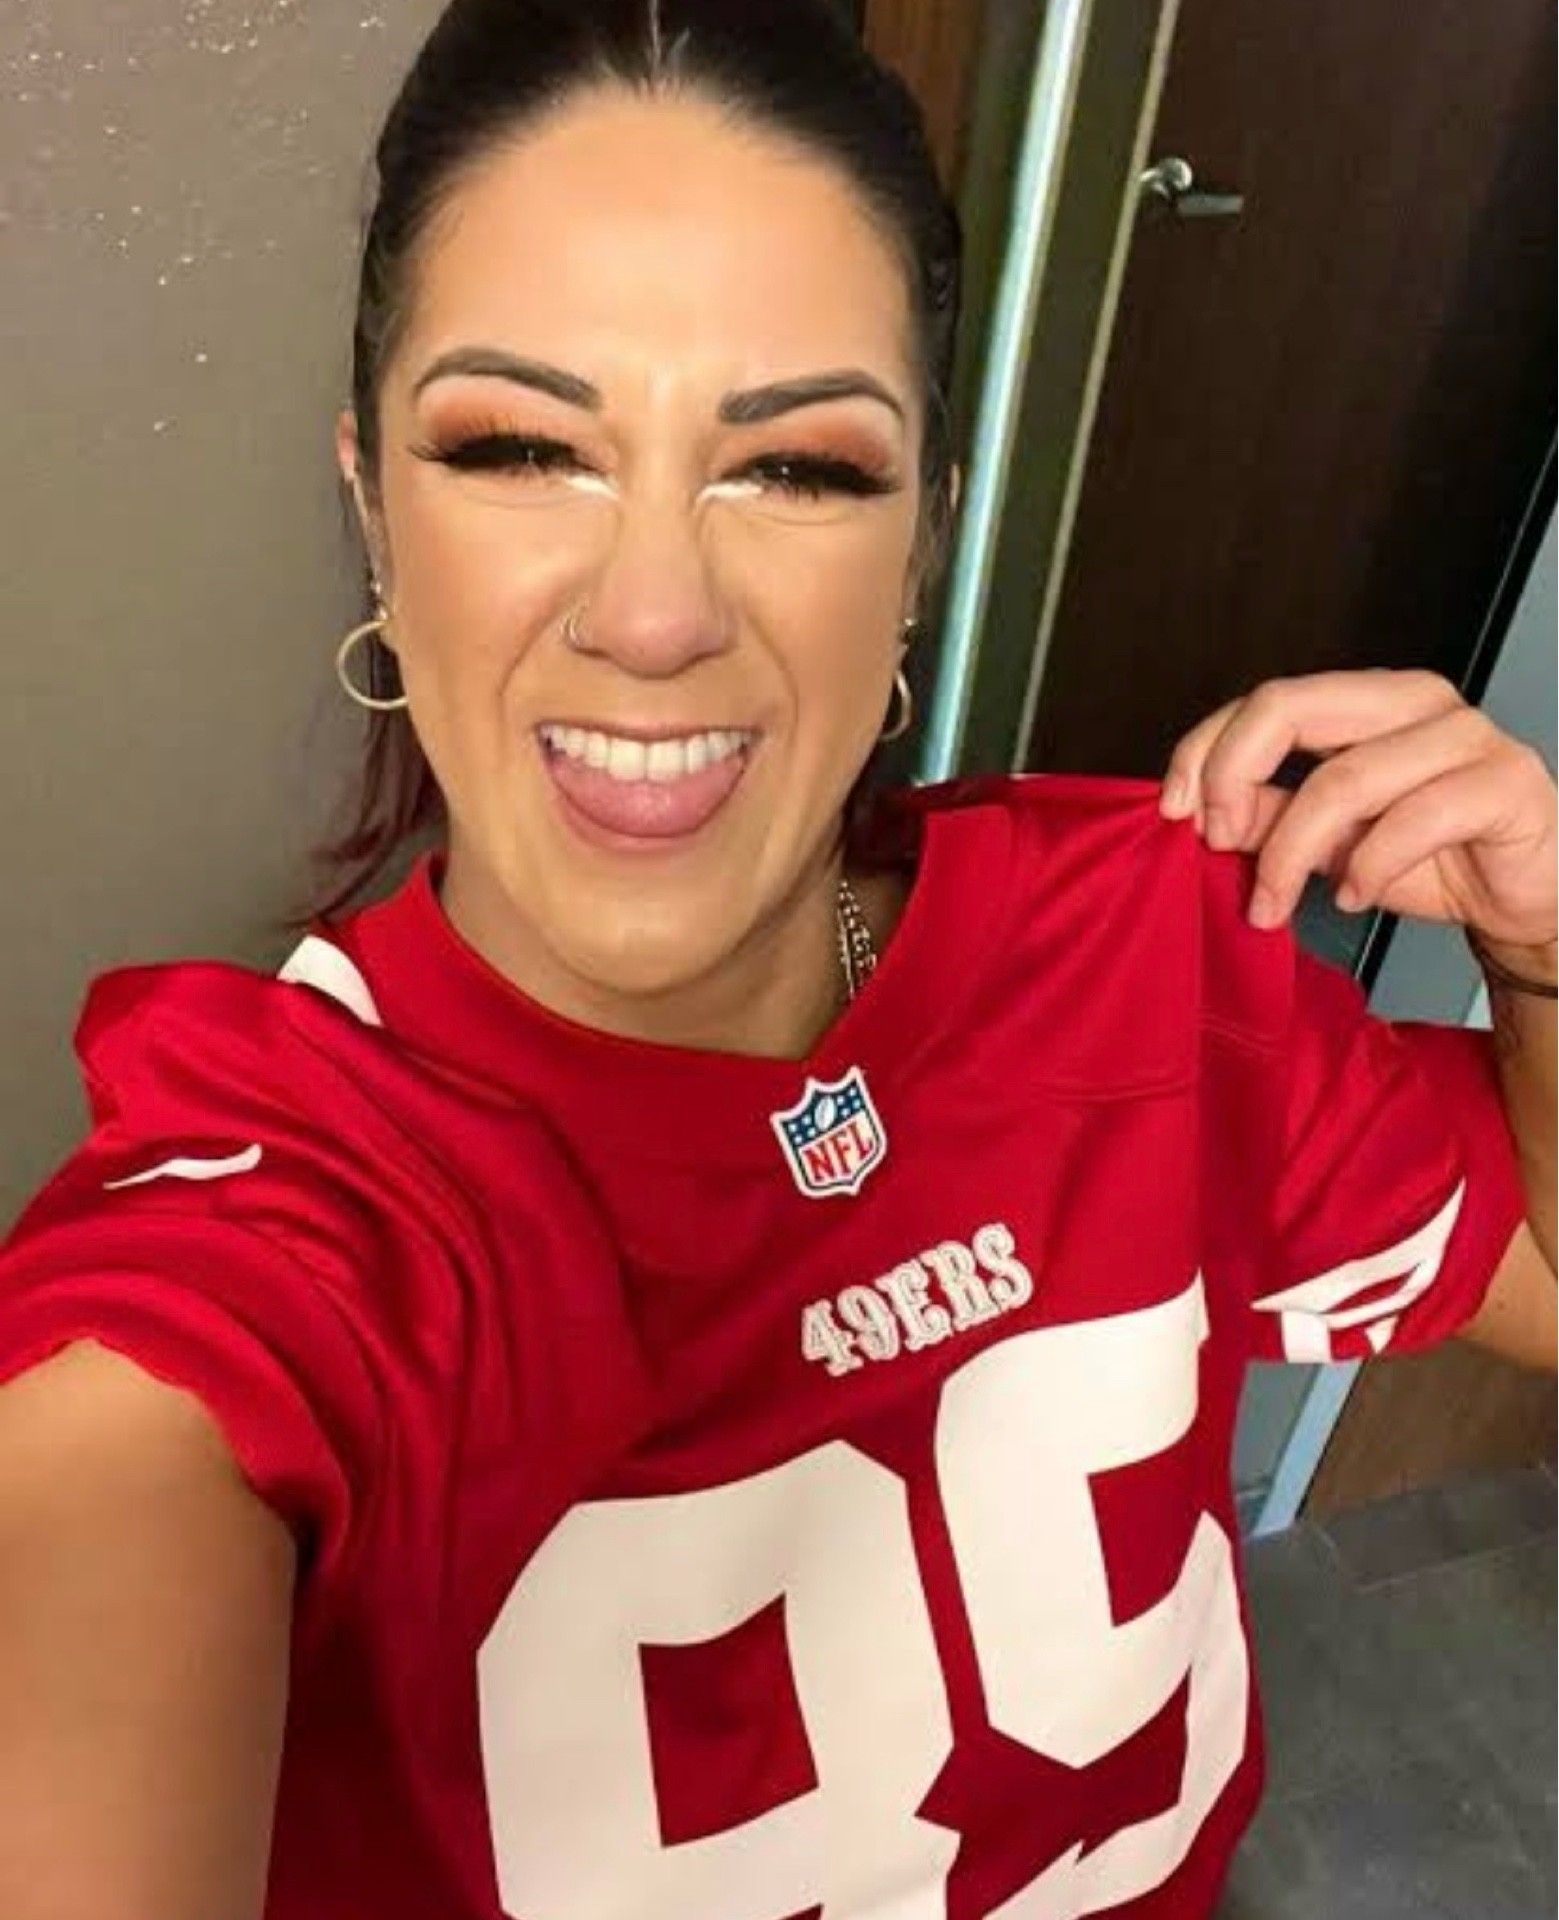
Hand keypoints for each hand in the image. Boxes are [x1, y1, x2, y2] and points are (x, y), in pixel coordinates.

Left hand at [1159, 670, 1557, 953]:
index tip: (1173, 812)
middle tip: (1215, 844)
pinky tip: (1352, 896)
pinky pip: (1415, 819)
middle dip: (1233, 779)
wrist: (1526, 898)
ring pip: (1344, 778)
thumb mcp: (1328, 841)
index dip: (1206, 750)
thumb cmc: (1431, 858)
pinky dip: (1367, 867)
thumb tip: (1199, 814)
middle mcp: (1413, 701)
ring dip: (1291, 853)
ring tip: (1275, 902)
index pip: (1264, 699)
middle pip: (1289, 708)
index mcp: (1366, 701)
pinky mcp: (1506, 782)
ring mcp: (1465, 735)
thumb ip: (1268, 818)